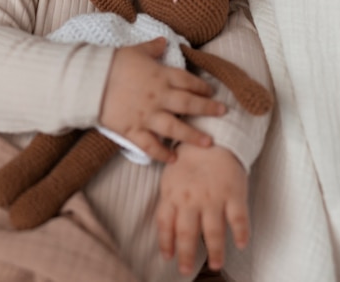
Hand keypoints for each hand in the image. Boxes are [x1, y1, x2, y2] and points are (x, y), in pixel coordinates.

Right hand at [99, 37, 225, 162]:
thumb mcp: (135, 50)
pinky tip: (173, 159)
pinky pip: (150, 145)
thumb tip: (164, 41)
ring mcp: (147, 115)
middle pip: (189, 104)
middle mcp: (159, 97)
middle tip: (222, 113)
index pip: (188, 81)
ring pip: (176, 128)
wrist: (89, 80)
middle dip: (208, 109)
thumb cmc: (113, 62)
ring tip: (209, 143)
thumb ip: (152, 48)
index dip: (201, 86)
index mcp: (160, 76)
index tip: (211, 91)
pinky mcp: (132, 130)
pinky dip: (162, 153)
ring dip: (193, 136)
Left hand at [156, 144, 248, 274]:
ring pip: (213, 231)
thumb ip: (169, 204)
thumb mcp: (171, 179)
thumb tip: (166, 233)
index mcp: (173, 194)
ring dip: (215, 251)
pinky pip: (238, 218)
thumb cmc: (189, 161)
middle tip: (185, 270)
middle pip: (187, 233)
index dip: (165, 243)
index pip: (165, 224)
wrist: (212, 137)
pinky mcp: (233, 193)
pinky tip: (241, 244)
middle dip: (185, 255)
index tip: (168, 257)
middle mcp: (192, 198)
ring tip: (216, 264)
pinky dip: (241, 233)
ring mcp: (213, 197)